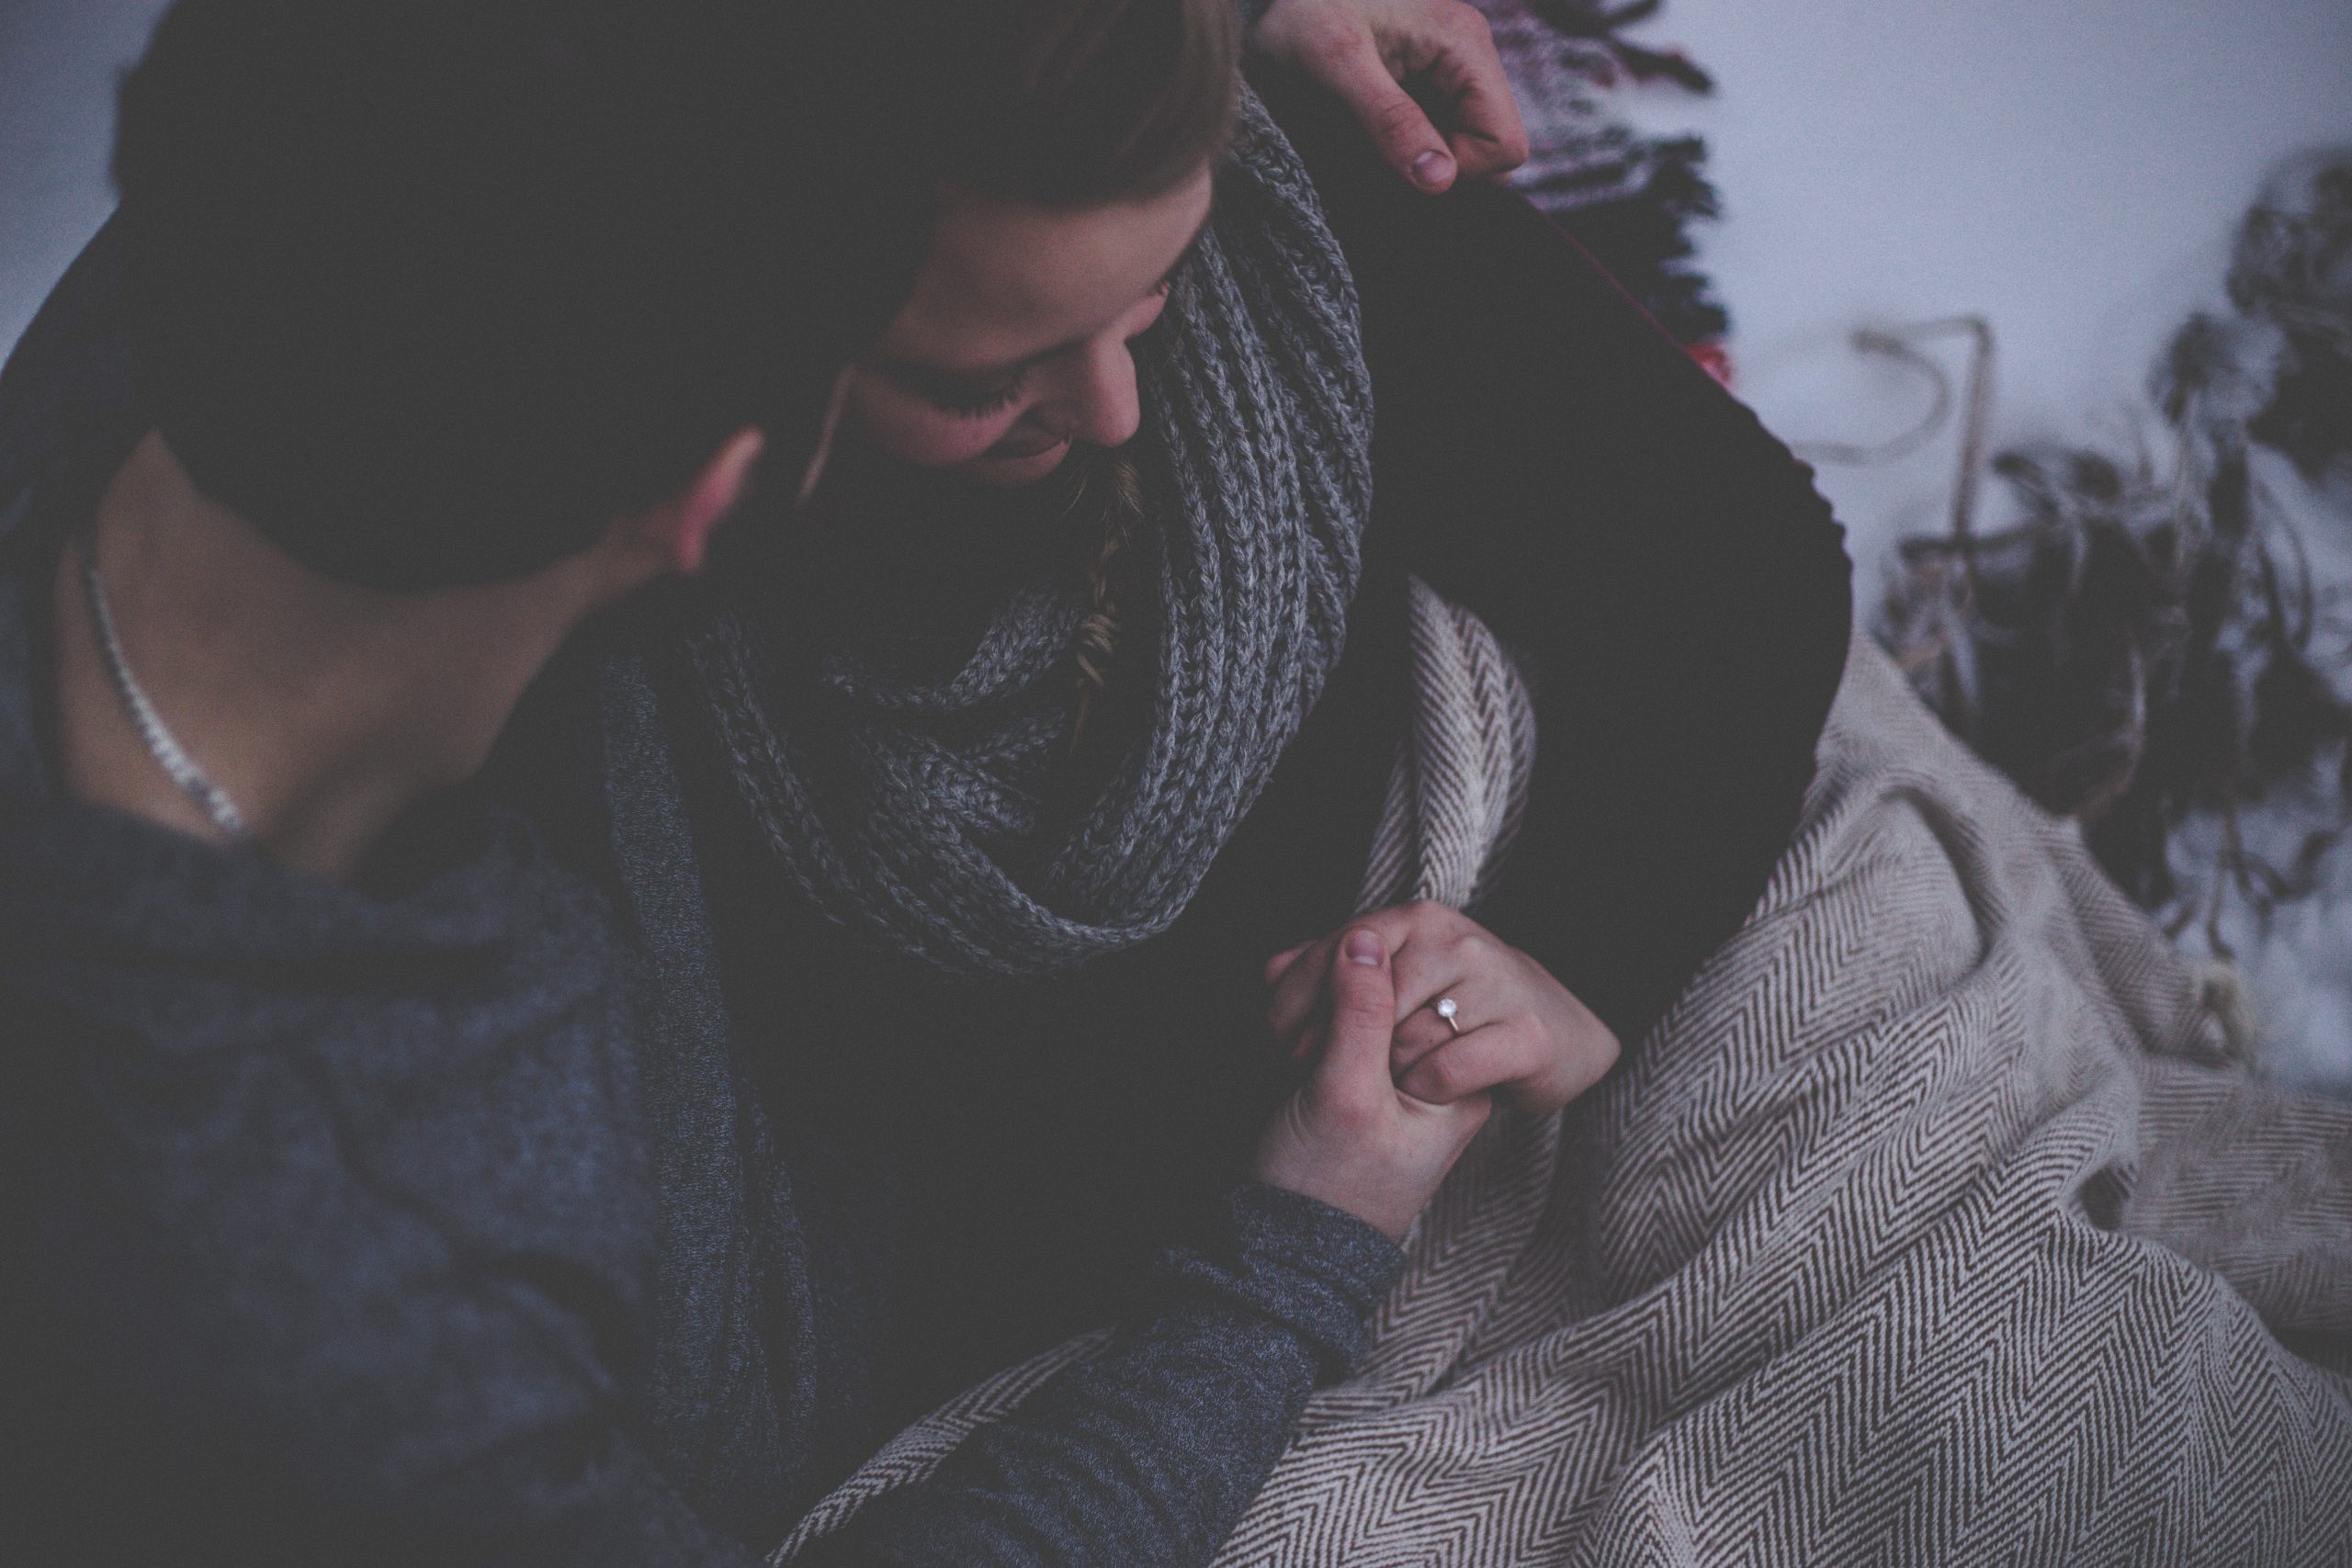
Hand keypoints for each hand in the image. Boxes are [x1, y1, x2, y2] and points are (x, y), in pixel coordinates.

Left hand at [1249, 0, 1530, 193]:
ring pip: (1462, 148)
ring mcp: (1449, 69)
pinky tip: (1367, 136)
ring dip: (1418, 160)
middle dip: (1439, 168)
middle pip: (1490, 150)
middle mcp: (1469, 55)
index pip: (1504, 145)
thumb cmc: (1300, 12)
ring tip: (1367, 142)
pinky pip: (1436, 134)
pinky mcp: (1425, 81)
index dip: (1460, 171)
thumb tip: (1439, 181)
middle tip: (1379, 157)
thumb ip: (1390, 120)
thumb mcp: (1337, 65)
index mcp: (1464, 44)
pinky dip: (1405, 149)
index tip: (1401, 165)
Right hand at [1250, 926, 1492, 1238]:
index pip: (1417, 989)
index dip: (1357, 990)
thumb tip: (1364, 937)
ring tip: (1281, 1057)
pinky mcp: (1348, 1076)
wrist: (1282, 1248)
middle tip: (1293, 1050)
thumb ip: (1360, 1014)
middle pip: (1386, 989)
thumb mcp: (1346, 1095)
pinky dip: (1298, 1018)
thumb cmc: (1323, 1185)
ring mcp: (1388, 1075)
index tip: (1316, 1040)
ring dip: (1306, 1006)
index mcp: (1454, 1083)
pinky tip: (1274, 1038)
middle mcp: (1430, 1073)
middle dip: (1327, 998)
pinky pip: (1330, 1020)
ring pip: (1351, 999)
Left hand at [1266, 902, 1619, 1114]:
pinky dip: (1421, 1089)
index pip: (1337, 948)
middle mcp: (1456, 940)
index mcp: (1417, 919)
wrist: (1563, 1037)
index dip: (1294, 997)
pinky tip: (1413, 1095)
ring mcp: (1495, 984)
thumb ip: (1333, 976)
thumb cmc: (1460, 1013)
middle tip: (1304, 1073)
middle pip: (1364, 993)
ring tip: (1363, 1086)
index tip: (1274, 1041)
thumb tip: (1268, 968)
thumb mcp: (1392, 987)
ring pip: (1403, 1035)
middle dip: (1323, 1040)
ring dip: (1373, 1072)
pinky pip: (1447, 1068)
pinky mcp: (1526, 1037)